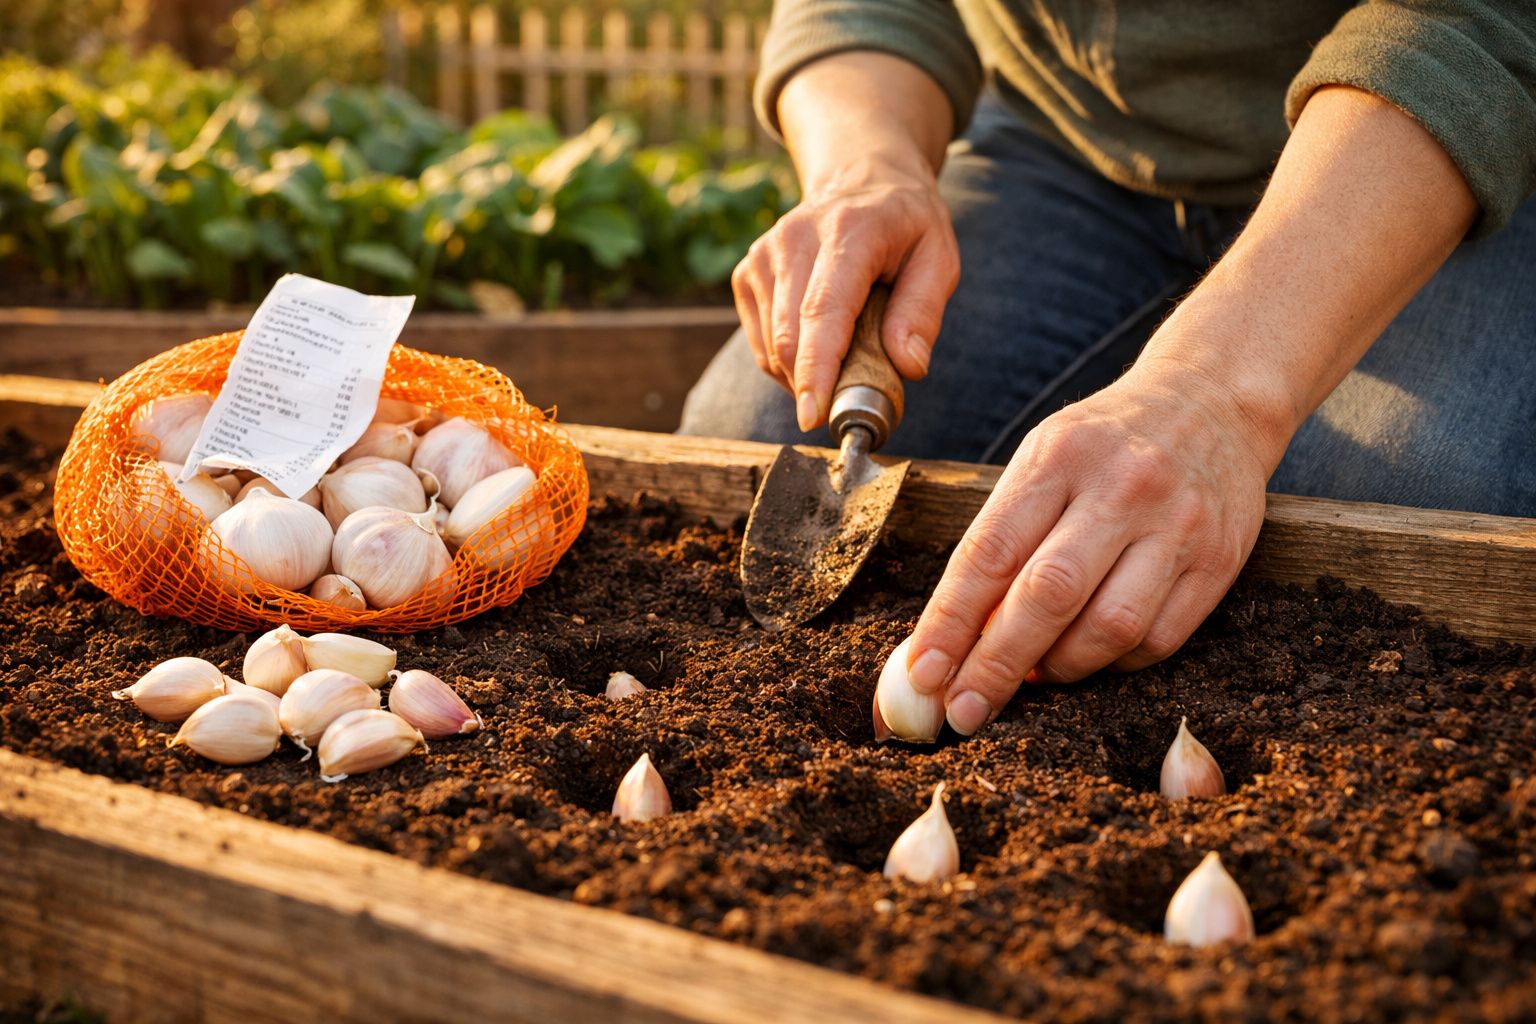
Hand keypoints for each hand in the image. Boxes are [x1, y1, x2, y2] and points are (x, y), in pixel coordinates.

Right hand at [732, 163, 957, 429]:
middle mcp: (795, 240)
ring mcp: (763, 255)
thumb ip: (923, 312)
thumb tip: (908, 366)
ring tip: (846, 356)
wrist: (861, 178)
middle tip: (853, 401)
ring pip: (772, 348)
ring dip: (806, 375)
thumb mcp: (938, 258)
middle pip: (790, 338)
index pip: (823, 310)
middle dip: (817, 386)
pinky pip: (762, 344)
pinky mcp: (747, 272)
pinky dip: (788, 362)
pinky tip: (819, 345)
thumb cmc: (905, 225)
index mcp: (848, 233)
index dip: (816, 368)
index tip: (813, 415)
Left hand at [899, 363, 1275, 733]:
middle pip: (1047, 596)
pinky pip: (1158, 639)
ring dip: (1060, 669)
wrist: (1212, 402)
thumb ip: (1000, 540)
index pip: (990, 553)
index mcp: (1059, 456)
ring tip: (1036, 673)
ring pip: (1109, 627)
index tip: (922, 674)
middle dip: (996, 665)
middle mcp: (1121, 487)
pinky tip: (1090, 655)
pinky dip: (1113, 664)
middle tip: (963, 712)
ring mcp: (1177, 524)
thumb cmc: (1103, 445)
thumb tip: (950, 640)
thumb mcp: (1042, 461)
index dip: (950, 622)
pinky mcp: (1221, 559)